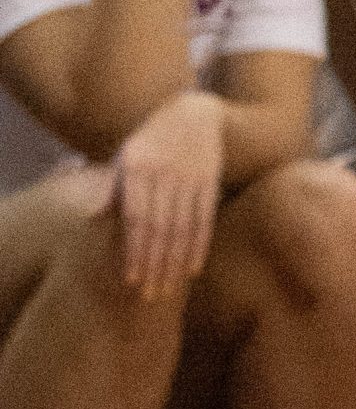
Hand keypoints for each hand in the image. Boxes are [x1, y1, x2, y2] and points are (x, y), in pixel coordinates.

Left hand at [113, 90, 223, 298]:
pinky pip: (204, 218)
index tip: (131, 280)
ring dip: (176, 262)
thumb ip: (112, 188)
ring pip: (183, 227)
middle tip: (150, 296)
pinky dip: (199, 245)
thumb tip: (92, 219)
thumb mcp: (126, 156)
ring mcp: (190, 175)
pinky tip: (193, 268)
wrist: (194, 112)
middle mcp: (165, 171)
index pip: (136, 219)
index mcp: (138, 167)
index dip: (134, 251)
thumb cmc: (151, 140)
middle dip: (155, 265)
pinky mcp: (210, 179)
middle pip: (160, 228)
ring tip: (169, 288)